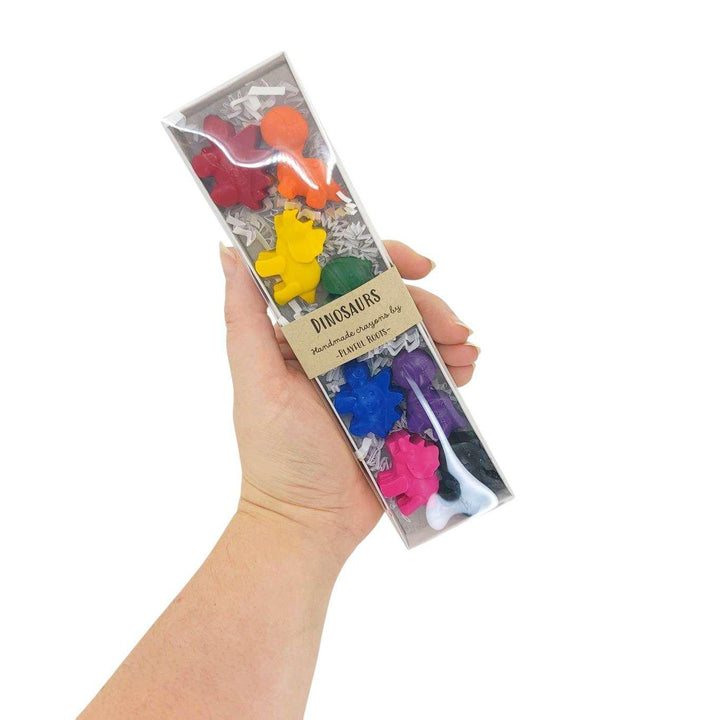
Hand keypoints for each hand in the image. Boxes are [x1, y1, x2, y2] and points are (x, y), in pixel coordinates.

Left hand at [220, 241, 477, 562]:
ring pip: (414, 337)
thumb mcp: (256, 383)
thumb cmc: (277, 456)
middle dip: (427, 307)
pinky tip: (465, 371)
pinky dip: (450, 367)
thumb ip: (245, 319)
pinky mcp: (396, 407)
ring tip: (467, 352)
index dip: (382, 262)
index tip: (416, 266)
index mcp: (305, 335)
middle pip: (389, 306)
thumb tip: (229, 251)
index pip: (343, 280)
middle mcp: (338, 349)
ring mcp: (371, 378)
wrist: (310, 523)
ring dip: (446, 335)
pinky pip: (427, 375)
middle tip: (455, 326)